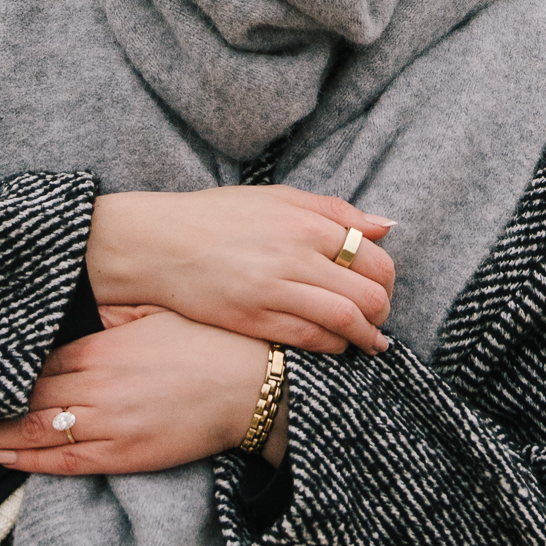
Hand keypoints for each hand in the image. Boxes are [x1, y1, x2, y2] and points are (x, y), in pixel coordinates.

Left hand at [0, 309, 273, 477]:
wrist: (251, 386)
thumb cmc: (204, 343)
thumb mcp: (153, 313)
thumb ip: (109, 312)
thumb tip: (78, 302)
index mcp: (97, 348)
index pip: (30, 364)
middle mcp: (94, 388)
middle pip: (20, 401)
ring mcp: (107, 425)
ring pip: (34, 434)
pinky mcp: (125, 455)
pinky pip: (66, 462)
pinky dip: (30, 460)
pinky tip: (3, 456)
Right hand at [85, 186, 393, 355]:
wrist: (159, 242)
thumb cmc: (218, 217)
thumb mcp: (278, 198)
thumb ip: (334, 211)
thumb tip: (386, 226)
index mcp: (306, 221)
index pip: (373, 257)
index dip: (387, 280)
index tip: (383, 289)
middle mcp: (296, 254)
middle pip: (368, 293)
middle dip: (383, 312)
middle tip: (380, 320)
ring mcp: (275, 288)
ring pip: (346, 321)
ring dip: (366, 337)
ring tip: (369, 342)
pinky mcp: (254, 318)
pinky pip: (311, 339)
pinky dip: (333, 346)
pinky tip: (335, 346)